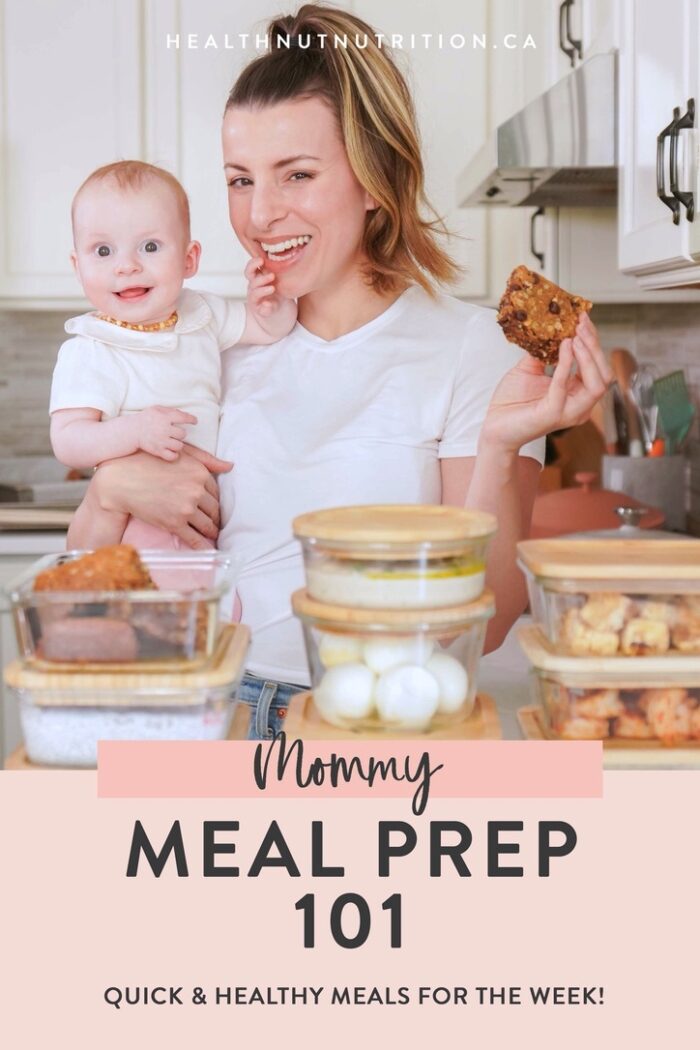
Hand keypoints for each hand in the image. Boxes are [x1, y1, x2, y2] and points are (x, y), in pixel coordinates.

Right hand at [95, 445, 232, 548]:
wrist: (122, 480)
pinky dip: (203, 546)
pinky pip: (194, 538)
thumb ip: (207, 460)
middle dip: (215, 518)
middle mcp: (196, 491)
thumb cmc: (148, 462)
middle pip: (214, 510)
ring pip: (207, 525)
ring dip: (211, 532)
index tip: (213, 508)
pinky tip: (208, 550)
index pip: (216, 492)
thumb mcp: (180, 454)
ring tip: (211, 535)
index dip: (214, 501)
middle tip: (215, 524)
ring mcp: (186, 508)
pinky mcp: (174, 523)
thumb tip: (230, 466)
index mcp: (200, 473)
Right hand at [136, 406, 197, 460]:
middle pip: (183, 434)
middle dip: (180, 433)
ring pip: (180, 446)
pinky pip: (173, 456)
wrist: (132, 430)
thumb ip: (171, 410)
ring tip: (172, 442)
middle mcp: (164, 429)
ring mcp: (161, 441)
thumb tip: (185, 415)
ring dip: (178, 444)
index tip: (194, 421)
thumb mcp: (157, 409)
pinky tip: (171, 450)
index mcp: (165, 417)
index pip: (184, 418)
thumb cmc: (146, 418)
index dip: (192, 419)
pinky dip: (174, 455)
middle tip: (174, 433)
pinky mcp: (158, 451)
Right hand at [245, 256, 296, 332]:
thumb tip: (289, 254)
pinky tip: (269, 305)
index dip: (253, 264)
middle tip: (272, 276)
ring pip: (254, 294)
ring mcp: (257, 302)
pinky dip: (265, 307)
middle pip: (251, 281)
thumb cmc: (280, 296)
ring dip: (262, 290)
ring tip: (272, 288)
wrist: (280, 318)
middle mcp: (255, 289)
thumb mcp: (280, 282)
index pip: (251, 269)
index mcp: (258, 280)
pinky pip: (261, 310)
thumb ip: (280, 271)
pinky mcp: (263, 312)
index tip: (261, 259)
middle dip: (260, 277)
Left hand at [481, 314, 613, 452]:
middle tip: (581, 323)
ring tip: (575, 335)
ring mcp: (570, 412)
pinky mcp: (554, 414)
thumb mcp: (530, 369)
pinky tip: (565, 346)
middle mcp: (580, 405)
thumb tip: (551, 327)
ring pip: (597, 383)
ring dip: (588, 356)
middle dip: (595, 346)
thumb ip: (544, 352)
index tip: (582, 318)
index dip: (593, 341)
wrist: (494, 427)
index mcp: (578, 394)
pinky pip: (564, 385)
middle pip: (604, 374)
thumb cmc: (512, 402)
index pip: (597, 366)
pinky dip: (566, 364)